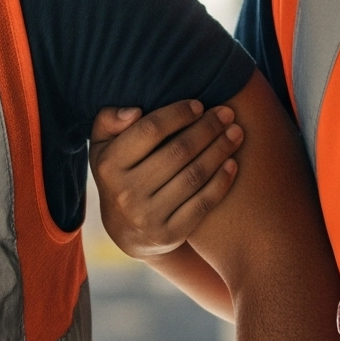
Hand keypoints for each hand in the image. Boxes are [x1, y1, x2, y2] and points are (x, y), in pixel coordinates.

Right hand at [89, 99, 243, 258]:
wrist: (126, 231)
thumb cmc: (120, 174)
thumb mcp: (103, 146)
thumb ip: (109, 121)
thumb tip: (134, 112)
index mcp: (109, 165)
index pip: (150, 130)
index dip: (178, 114)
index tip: (199, 105)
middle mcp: (125, 193)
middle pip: (178, 151)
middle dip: (208, 128)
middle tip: (228, 114)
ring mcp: (147, 217)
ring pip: (194, 176)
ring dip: (220, 150)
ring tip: (236, 133)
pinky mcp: (169, 235)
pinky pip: (202, 204)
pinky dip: (221, 182)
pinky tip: (233, 163)